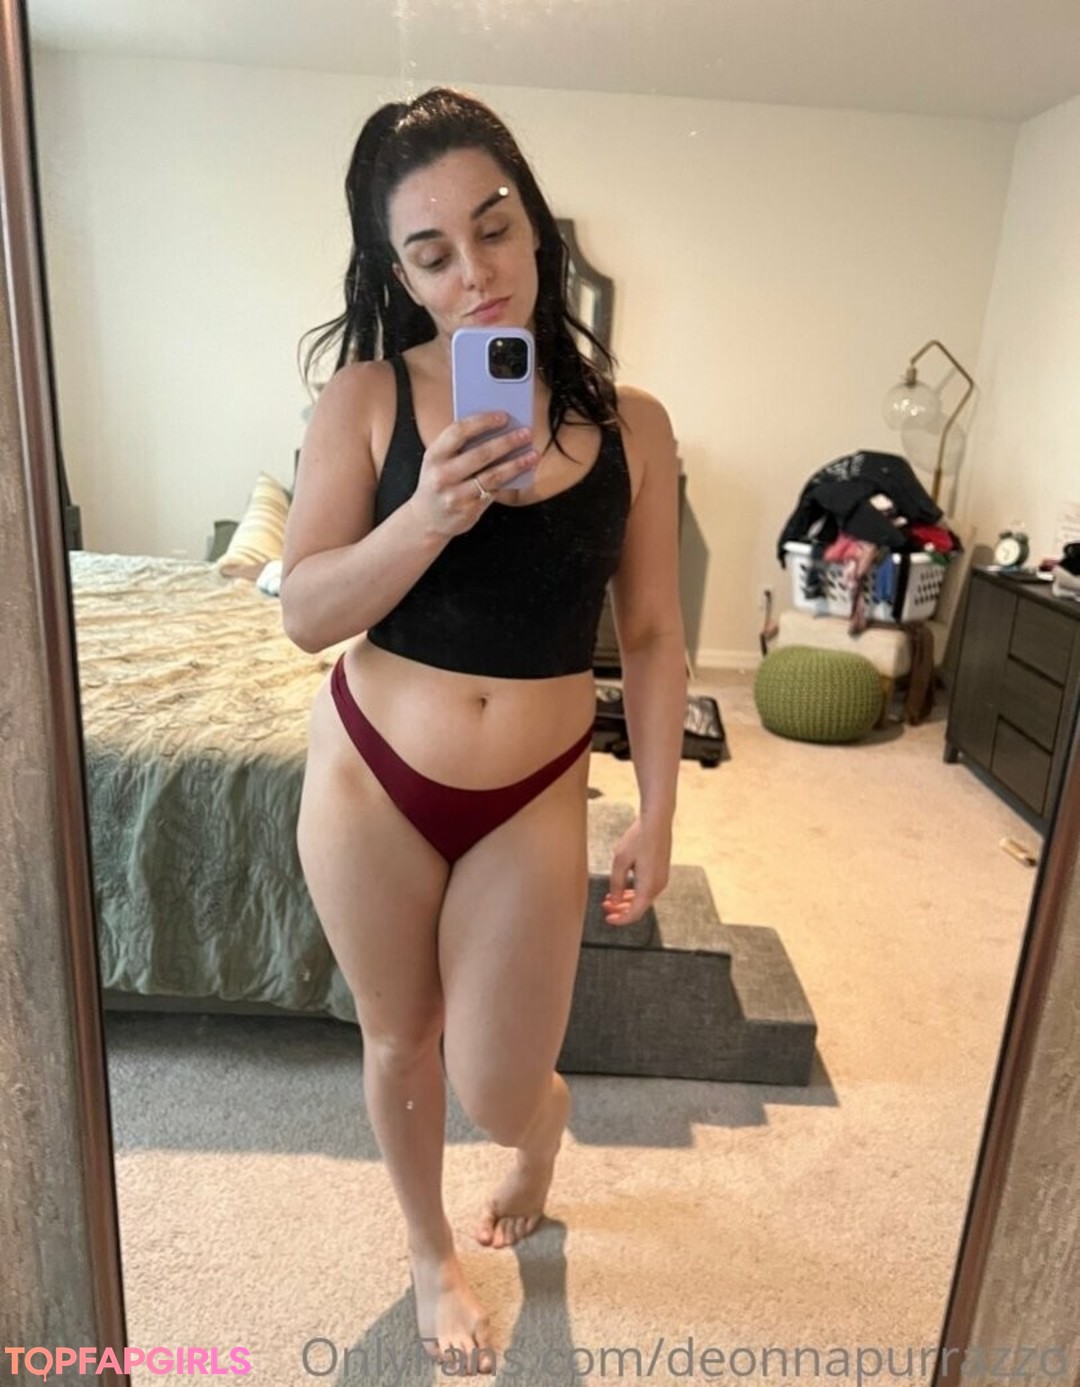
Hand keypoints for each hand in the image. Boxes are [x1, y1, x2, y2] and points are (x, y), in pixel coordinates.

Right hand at [409, 412, 537, 538]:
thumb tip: (496, 429)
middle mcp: (443, 475)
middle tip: (526, 433)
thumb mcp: (438, 462)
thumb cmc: (438, 483)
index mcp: (434, 456)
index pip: (458, 432)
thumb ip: (459, 447)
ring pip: (492, 476)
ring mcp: (456, 495)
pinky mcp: (469, 511)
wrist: (427, 520)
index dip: (482, 422)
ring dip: (516, 464)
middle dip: (507, 442)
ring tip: (533, 454)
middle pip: (481, 454)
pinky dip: (511, 480)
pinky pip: (494, 492)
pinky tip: (523, 472)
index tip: (503, 417)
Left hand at [603, 816, 671, 925]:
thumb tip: (615, 901)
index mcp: (648, 886)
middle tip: (605, 907)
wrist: (656, 822)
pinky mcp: (661, 873)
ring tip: (610, 899)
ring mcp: (662, 880)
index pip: (634, 913)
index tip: (607, 919)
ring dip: (627, 902)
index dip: (620, 919)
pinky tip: (623, 889)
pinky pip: (647, 890)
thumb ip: (617, 884)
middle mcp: (658, 886)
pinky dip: (635, 893)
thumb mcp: (620, 861)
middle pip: (639, 908)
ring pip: (643, 899)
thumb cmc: (638, 838)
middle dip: (621, 910)